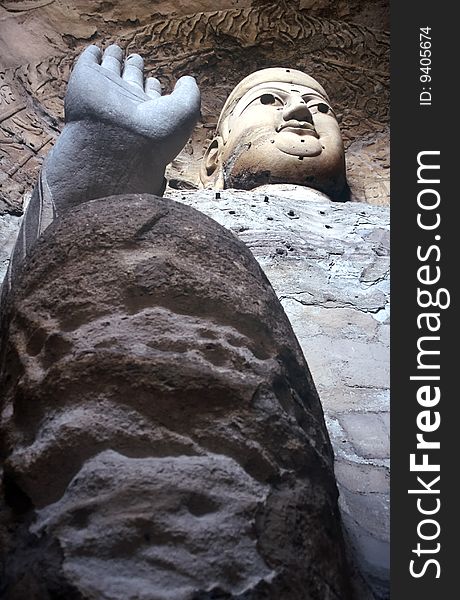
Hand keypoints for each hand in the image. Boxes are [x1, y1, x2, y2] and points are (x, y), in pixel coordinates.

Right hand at [65, 44, 200, 163]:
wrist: (116, 142)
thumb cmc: (155, 132)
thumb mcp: (186, 111)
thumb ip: (190, 93)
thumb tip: (186, 80)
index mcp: (148, 112)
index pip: (150, 94)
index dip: (153, 86)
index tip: (155, 81)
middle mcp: (127, 102)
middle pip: (131, 79)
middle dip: (134, 68)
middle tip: (137, 59)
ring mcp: (106, 91)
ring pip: (110, 69)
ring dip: (114, 59)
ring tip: (116, 50)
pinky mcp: (86, 79)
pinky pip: (89, 61)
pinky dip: (92, 54)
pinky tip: (94, 51)